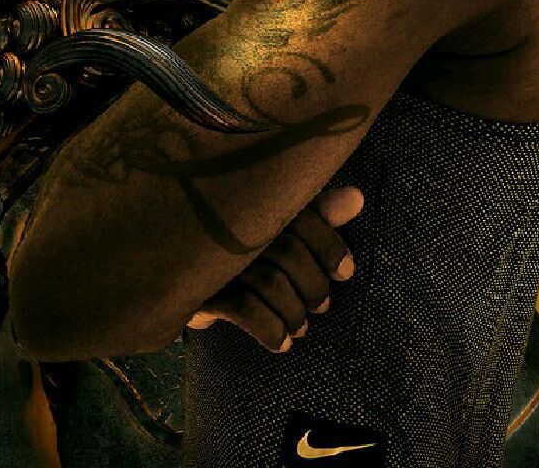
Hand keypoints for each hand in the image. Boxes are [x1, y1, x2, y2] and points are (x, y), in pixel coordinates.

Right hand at [185, 185, 363, 351]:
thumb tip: (357, 197)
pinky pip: (246, 310)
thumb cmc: (242, 254)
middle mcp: (234, 227)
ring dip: (295, 314)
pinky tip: (282, 342)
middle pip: (290, 253)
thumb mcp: (280, 231)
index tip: (345, 272)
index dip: (330, 246)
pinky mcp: (200, 289)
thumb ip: (317, 215)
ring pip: (271, 284)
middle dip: (314, 287)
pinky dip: (272, 330)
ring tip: (300, 327)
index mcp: (256, 207)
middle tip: (321, 306)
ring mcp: (215, 258)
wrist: (180, 278)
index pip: (303, 218)